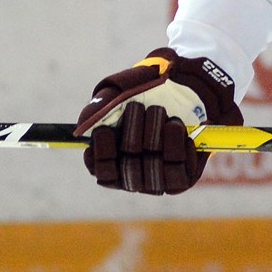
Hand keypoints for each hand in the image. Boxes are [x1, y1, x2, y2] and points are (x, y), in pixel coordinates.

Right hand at [75, 48, 243, 194]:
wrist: (186, 92)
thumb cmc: (145, 95)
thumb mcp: (119, 93)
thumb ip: (100, 107)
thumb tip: (85, 124)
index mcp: (114, 162)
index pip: (102, 169)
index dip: (101, 153)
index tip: (103, 130)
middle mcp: (134, 176)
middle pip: (129, 166)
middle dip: (133, 135)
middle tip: (141, 109)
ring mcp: (159, 179)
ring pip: (154, 169)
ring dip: (157, 139)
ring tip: (163, 114)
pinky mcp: (183, 176)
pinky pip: (179, 171)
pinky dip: (178, 147)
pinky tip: (177, 128)